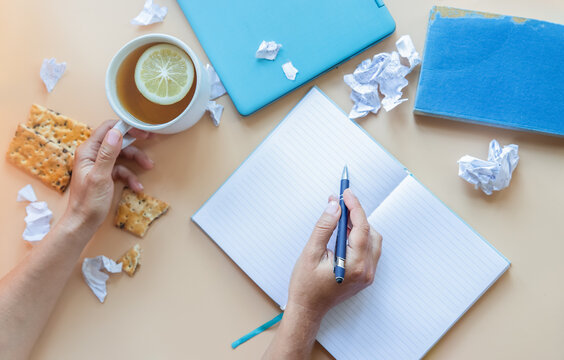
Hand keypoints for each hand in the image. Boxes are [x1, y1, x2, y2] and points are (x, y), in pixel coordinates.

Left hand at [64, 120, 153, 232]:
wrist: (83, 223)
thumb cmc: (88, 202)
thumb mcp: (100, 176)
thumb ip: (108, 153)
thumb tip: (116, 133)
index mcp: (88, 151)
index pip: (107, 129)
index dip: (125, 127)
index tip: (141, 130)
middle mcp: (92, 155)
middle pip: (117, 141)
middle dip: (134, 143)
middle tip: (150, 140)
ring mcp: (99, 165)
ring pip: (122, 156)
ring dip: (136, 161)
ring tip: (148, 167)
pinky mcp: (105, 175)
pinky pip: (121, 170)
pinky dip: (130, 176)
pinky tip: (137, 186)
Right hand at [286, 189, 381, 320]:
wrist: (308, 310)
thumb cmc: (306, 285)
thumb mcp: (311, 253)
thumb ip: (324, 227)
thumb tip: (335, 206)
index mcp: (355, 265)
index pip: (361, 228)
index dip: (354, 207)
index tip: (345, 193)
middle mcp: (366, 271)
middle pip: (370, 232)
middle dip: (356, 215)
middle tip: (339, 204)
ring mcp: (368, 275)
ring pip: (372, 240)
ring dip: (359, 226)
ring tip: (340, 219)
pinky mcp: (365, 276)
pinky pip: (369, 250)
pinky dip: (359, 238)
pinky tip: (344, 233)